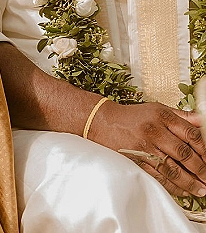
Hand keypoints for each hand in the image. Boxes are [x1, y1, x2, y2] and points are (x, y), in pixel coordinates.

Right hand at [90, 100, 205, 198]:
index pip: (190, 134)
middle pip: (183, 153)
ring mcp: (145, 147)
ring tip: (201, 189)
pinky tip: (183, 190)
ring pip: (172, 169)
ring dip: (189, 182)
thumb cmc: (133, 116)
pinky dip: (172, 186)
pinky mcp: (136, 161)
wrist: (104, 122)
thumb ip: (181, 116)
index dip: (204, 149)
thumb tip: (202, 122)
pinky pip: (158, 176)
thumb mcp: (157, 109)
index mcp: (162, 116)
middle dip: (200, 169)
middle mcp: (154, 131)